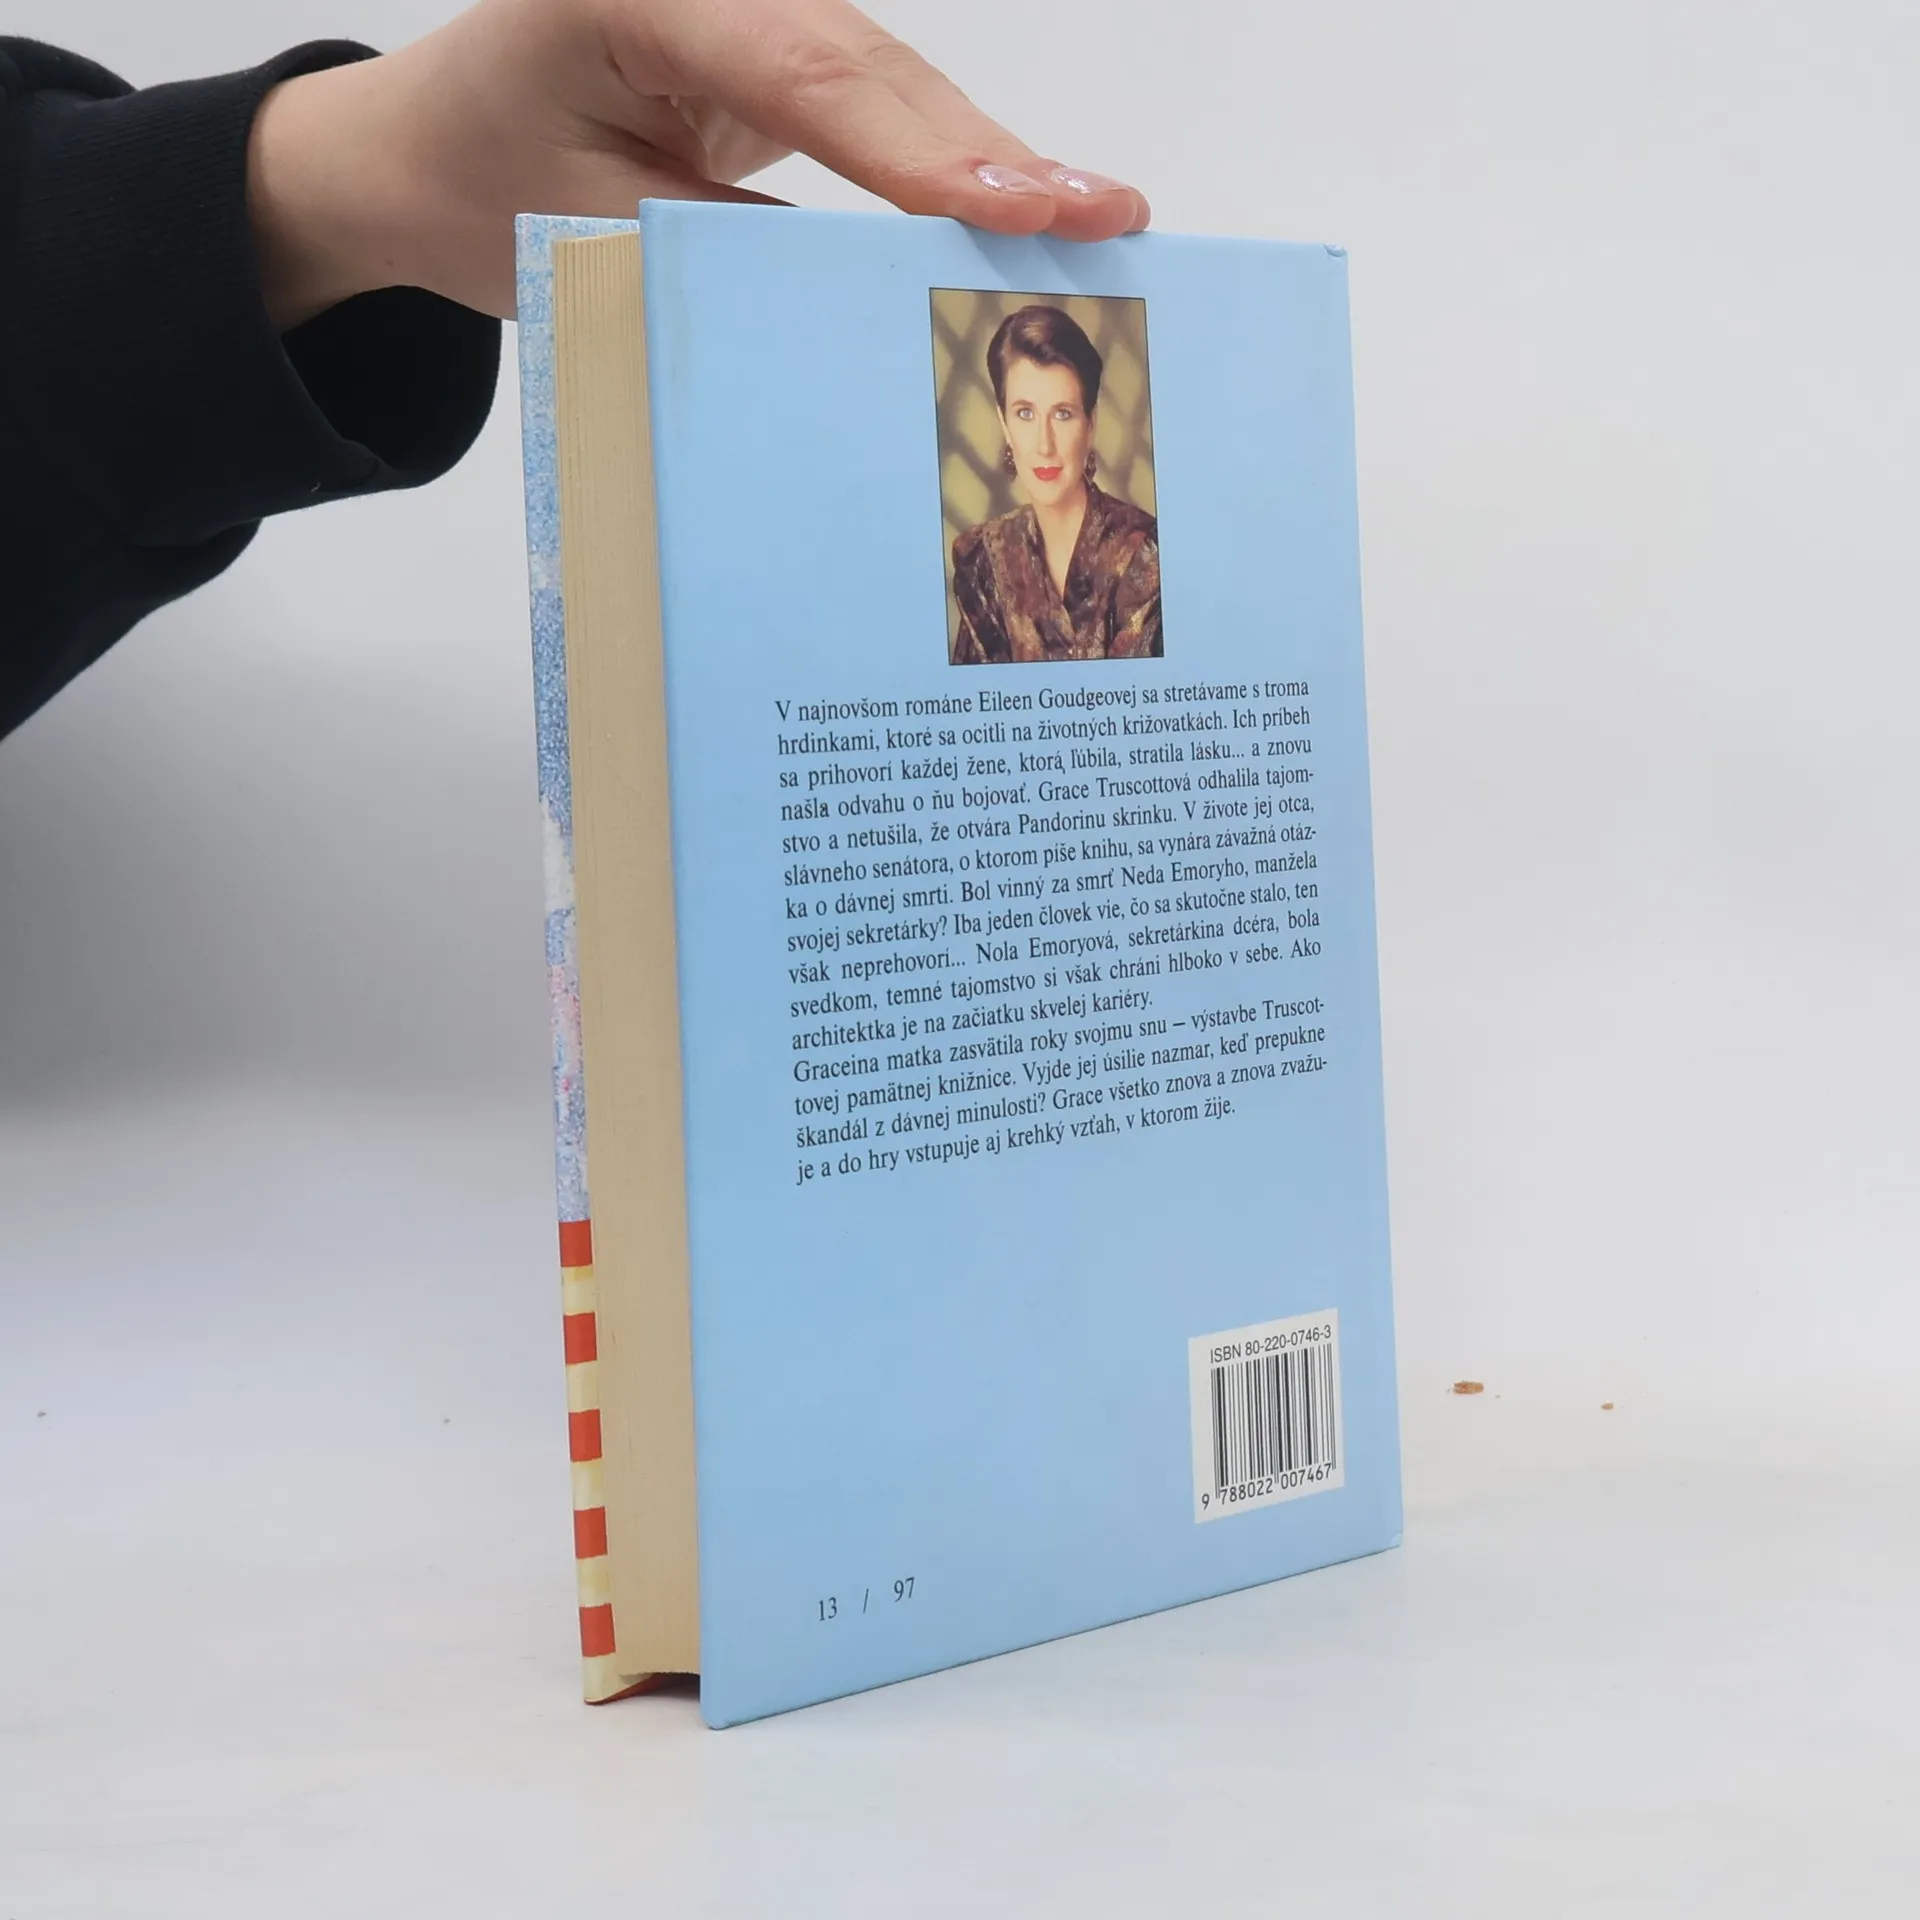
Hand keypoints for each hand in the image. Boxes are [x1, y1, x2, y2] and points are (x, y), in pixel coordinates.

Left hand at [247, 0, 1149, 327]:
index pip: (806, 75)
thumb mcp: (594, 236)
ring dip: (993, 162)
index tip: (1018, 209)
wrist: (423, 150)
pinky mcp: (774, 48)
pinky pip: (878, 105)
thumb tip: (871, 294)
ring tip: (1098, 214)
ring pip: (893, 81)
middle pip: (875, 68)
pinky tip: (1029, 203)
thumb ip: (728, 250)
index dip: (922, 152)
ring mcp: (749, 7)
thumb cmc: (484, 191)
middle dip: (993, 155)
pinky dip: (949, 165)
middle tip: (1108, 213)